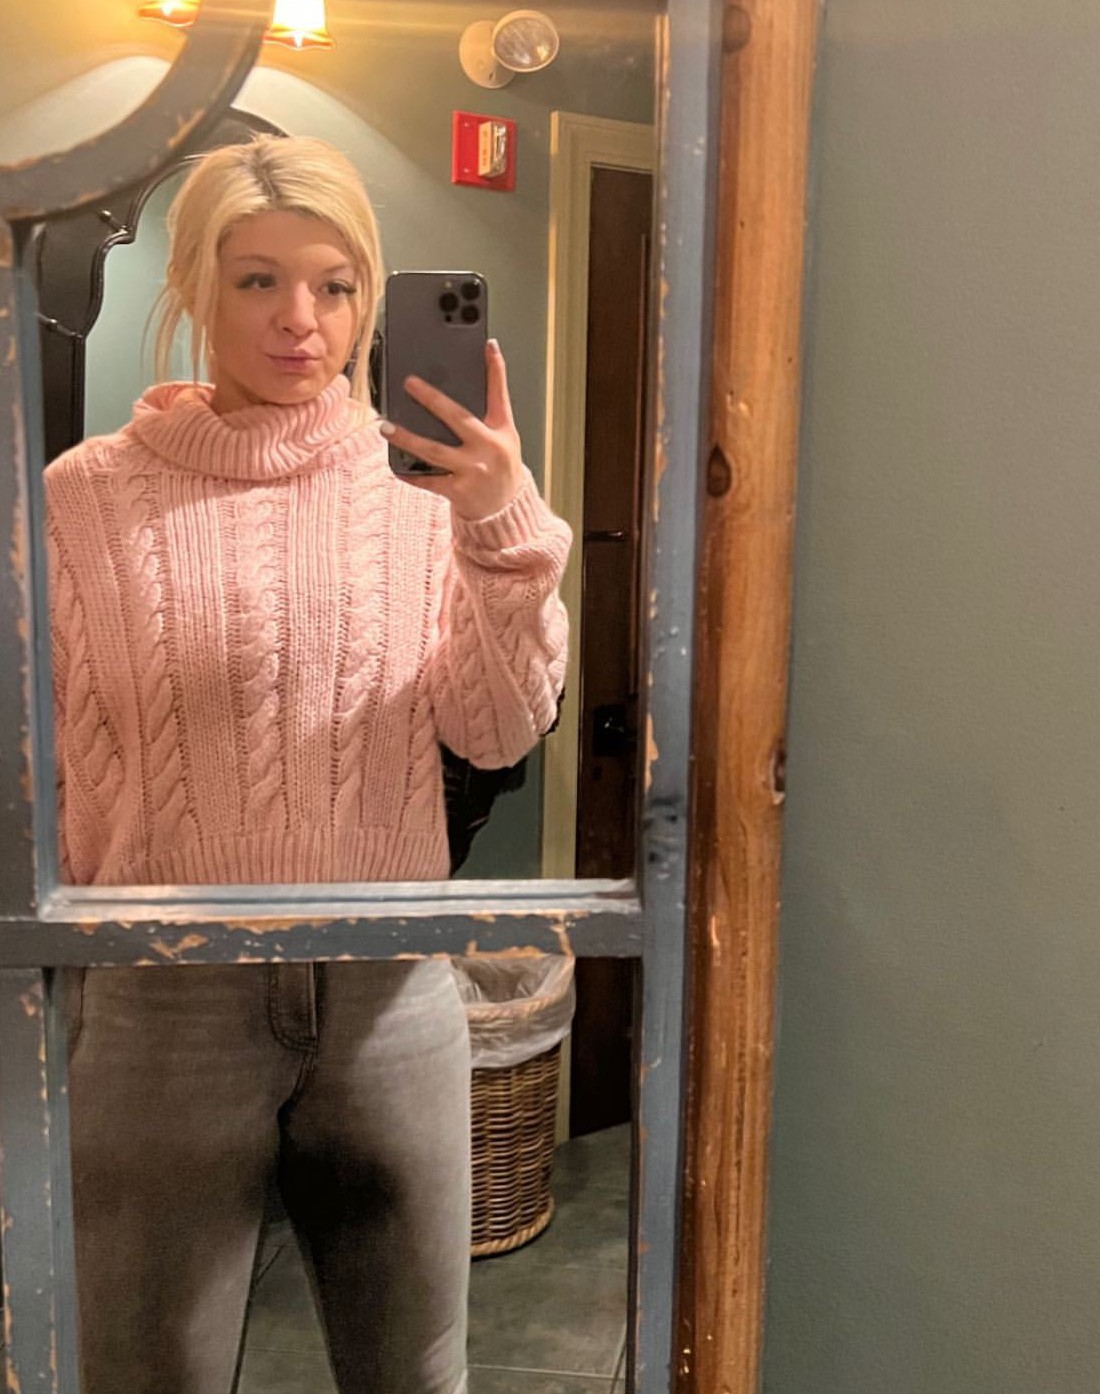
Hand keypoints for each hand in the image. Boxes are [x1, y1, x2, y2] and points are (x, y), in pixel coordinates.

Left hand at [378, 340, 525, 519]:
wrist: (505, 510)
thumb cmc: (499, 465)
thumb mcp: (504, 434)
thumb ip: (493, 405)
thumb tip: (483, 364)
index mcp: (500, 431)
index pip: (499, 395)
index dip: (496, 369)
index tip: (488, 345)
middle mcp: (488, 449)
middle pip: (457, 418)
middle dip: (432, 399)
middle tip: (409, 383)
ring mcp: (473, 471)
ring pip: (433, 451)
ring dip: (407, 438)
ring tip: (386, 427)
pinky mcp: (459, 492)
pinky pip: (428, 481)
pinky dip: (410, 473)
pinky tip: (395, 464)